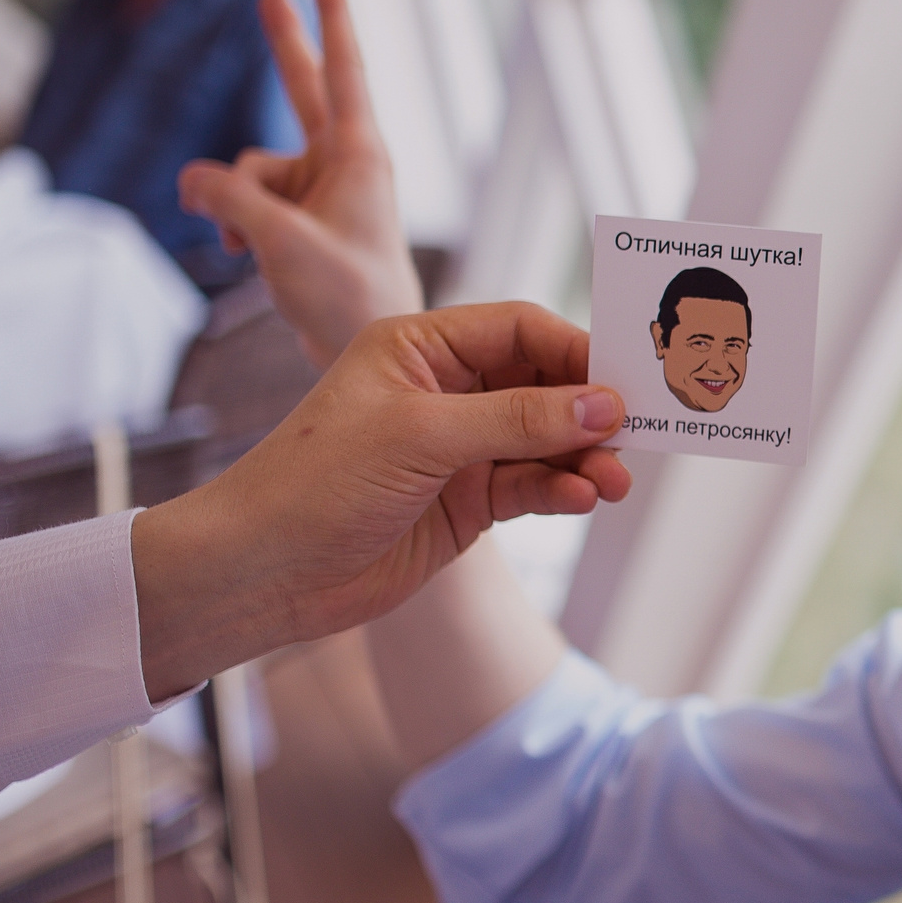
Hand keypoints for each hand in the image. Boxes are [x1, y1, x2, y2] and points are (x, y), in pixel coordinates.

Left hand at [131, 302, 631, 697]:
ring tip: (613, 481)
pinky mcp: (466, 502)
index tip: (624, 379)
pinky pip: (532, 486)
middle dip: (590, 409)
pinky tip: (581, 498)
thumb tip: (603, 406)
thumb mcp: (420, 436)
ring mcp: (458, 449)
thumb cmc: (315, 482)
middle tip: (638, 431)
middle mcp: (444, 391)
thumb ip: (518, 419)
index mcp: (420, 348)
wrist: (263, 573)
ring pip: (545, 440)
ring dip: (584, 458)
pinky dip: (561, 490)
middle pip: (543, 384)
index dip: (575, 350)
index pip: (519, 329)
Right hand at [180, 0, 423, 365]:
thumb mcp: (278, 239)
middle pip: (303, 89)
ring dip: (234, 202)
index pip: (344, 71)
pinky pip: (243, 199)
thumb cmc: (343, 295)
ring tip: (252, 244)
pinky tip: (243, 251)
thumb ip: (228, 197)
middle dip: (284, 45)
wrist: (360, 350)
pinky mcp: (296, 216)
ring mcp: (317, 189)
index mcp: (359, 155)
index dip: (332, 18)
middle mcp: (341, 163)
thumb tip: (192, 180)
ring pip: (248, 169)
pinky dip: (234, 221)